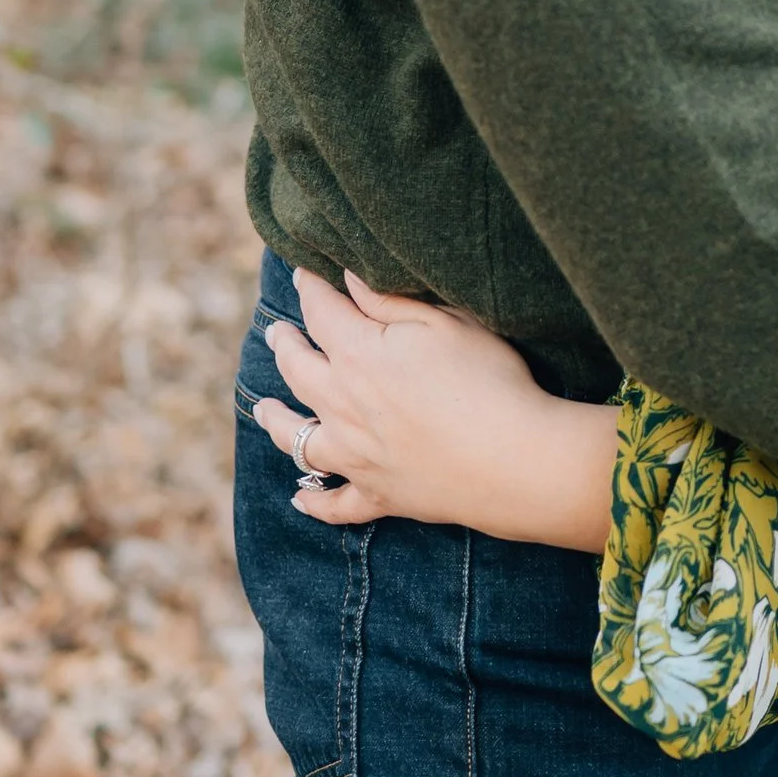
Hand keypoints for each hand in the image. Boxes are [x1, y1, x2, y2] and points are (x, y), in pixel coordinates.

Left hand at [253, 268, 617, 552]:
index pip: (321, 312)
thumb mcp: (446, 323)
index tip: (303, 272)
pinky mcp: (378, 495)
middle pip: (297, 370)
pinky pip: (334, 504)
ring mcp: (355, 456)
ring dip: (276, 420)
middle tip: (276, 332)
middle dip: (284, 345)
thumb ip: (389, 301)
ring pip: (296, 438)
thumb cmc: (488, 381)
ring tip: (264, 408)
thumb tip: (348, 278)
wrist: (512, 460)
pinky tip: (299, 498)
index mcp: (359, 355)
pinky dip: (314, 502)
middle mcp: (343, 406)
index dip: (311, 288)